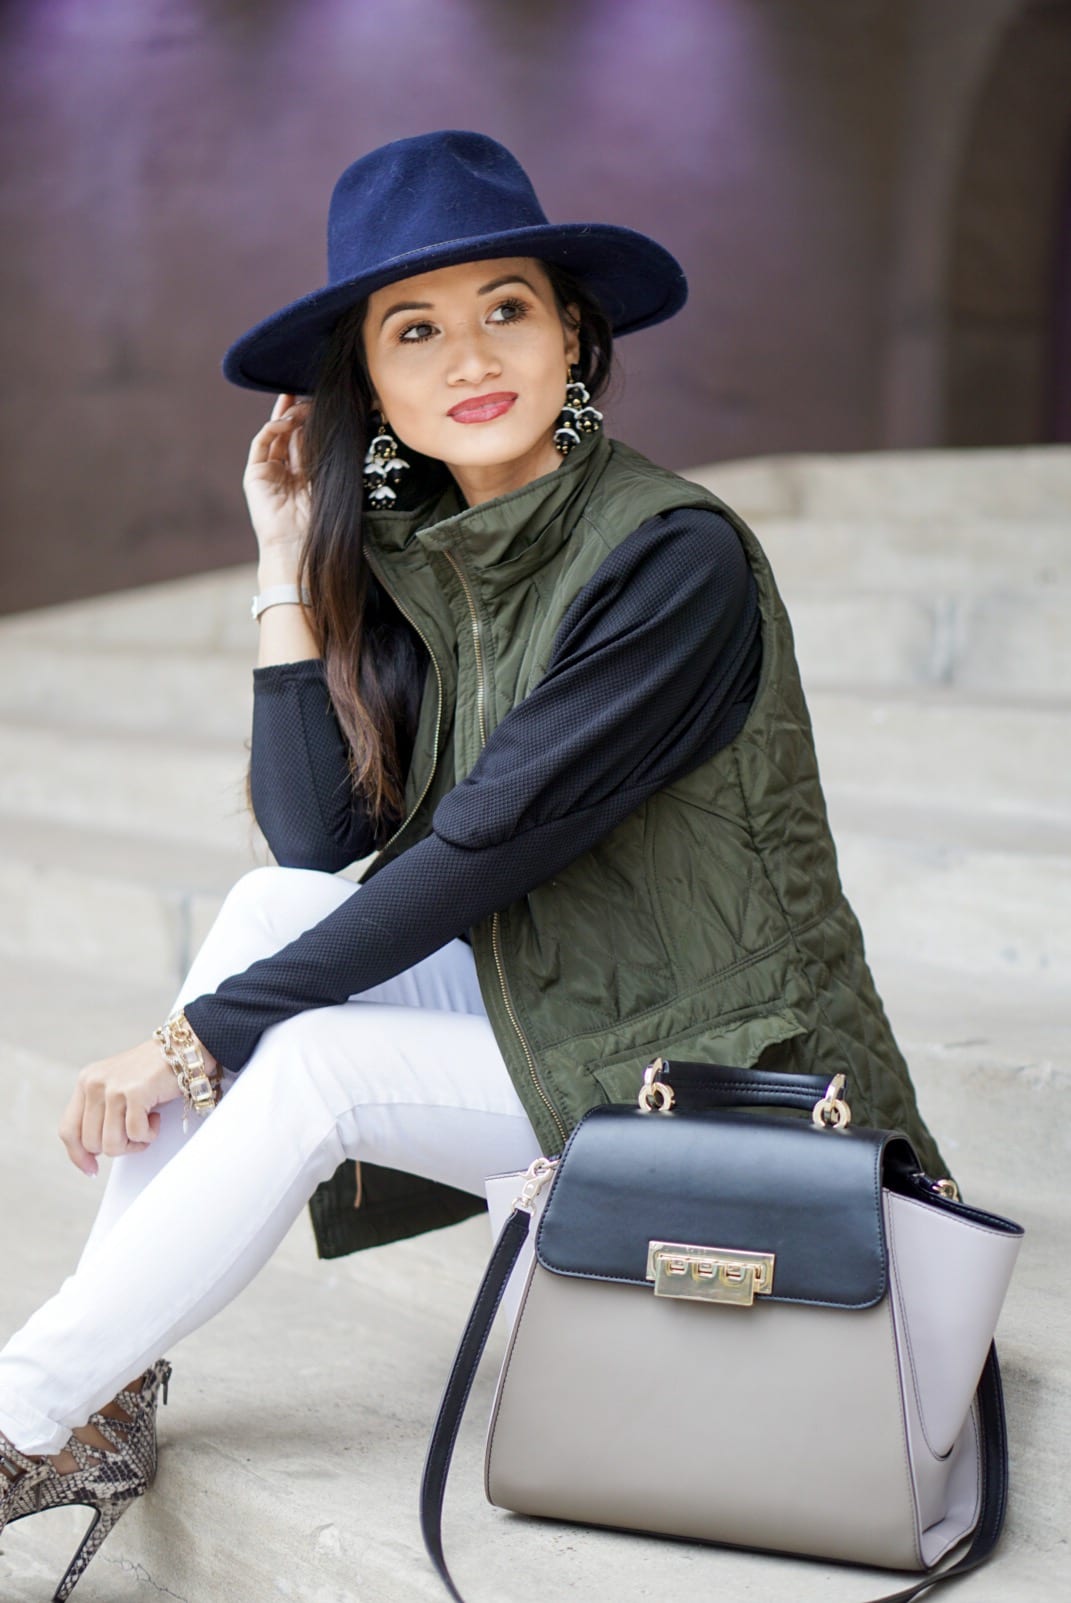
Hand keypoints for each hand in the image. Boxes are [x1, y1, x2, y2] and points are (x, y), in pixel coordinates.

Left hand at [58, 1035, 216, 1175]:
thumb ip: (100, 1115)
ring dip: (134, 1144)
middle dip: (117, 1147)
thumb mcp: (116, 1090)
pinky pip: (136, 1134)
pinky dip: (149, 1134)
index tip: (92, 1169)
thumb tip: (90, 1157)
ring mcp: (113, 1088)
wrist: (183, 1049)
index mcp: (86, 1082)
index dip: (78, 1155)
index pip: (68, 1129)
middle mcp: (93, 1083)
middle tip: (136, 1135)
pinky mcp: (134, 1092)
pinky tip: (156, 1117)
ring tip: (147, 1126)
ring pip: (111, 1144)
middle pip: (91, 1143)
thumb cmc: (153, 1073)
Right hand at [244, 392, 312, 567]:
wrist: (298, 545)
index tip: (323, 402)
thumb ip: (322, 455)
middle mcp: (285, 473)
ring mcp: (268, 473)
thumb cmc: (320, 521)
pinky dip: (272, 429)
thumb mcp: (326, 481)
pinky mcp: (254, 474)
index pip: (306, 441)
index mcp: (304, 476)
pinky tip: (285, 421)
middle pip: (289, 433)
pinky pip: (261, 443)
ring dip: (286, 416)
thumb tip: (329, 425)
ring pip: (275, 434)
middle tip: (306, 392)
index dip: (312, 421)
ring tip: (299, 402)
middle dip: (297, 411)